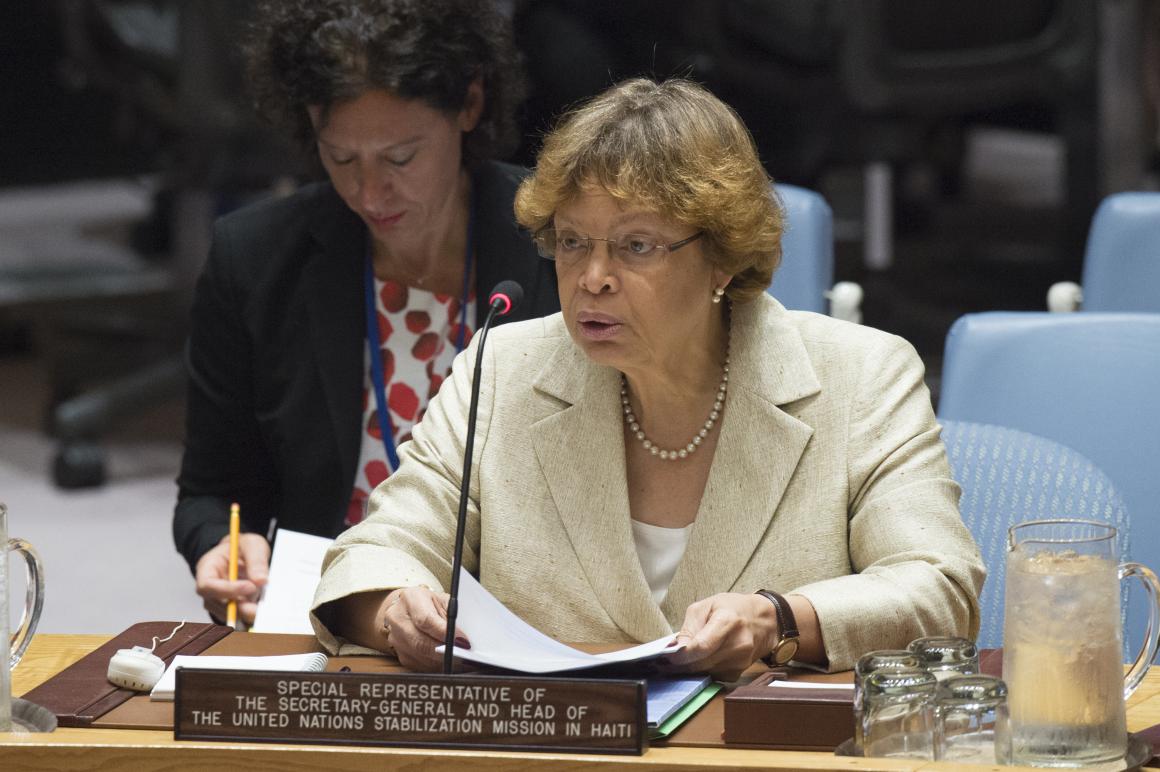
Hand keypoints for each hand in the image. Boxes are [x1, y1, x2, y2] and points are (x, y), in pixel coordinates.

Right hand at [194, 533, 269, 624]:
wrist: (245, 554)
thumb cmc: (244, 547)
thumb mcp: (252, 544)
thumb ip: (256, 560)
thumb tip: (261, 581)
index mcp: (207, 568)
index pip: (207, 585)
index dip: (227, 590)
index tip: (250, 587)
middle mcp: (210, 589)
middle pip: (218, 604)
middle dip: (240, 608)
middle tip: (259, 609)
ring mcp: (219, 601)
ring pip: (230, 614)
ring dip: (247, 612)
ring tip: (264, 606)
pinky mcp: (232, 609)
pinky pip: (239, 618)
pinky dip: (251, 617)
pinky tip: (263, 613)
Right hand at [378, 587, 469, 671]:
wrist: (411, 609)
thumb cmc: (431, 604)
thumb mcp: (444, 601)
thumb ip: (453, 616)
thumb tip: (464, 638)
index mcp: (410, 599)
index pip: (425, 620)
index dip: (444, 633)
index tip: (461, 641)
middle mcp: (398, 618)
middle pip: (421, 642)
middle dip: (445, 651)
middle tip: (464, 654)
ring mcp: (396, 639)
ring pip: (422, 657)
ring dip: (443, 660)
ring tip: (460, 658)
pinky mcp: (401, 655)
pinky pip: (421, 666)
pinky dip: (437, 665)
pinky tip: (448, 660)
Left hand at [662, 592, 778, 680]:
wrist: (763, 621)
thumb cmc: (733, 608)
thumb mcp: (706, 606)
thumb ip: (689, 628)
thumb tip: (676, 649)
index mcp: (728, 621)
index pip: (702, 646)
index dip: (682, 654)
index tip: (667, 656)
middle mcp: (738, 644)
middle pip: (701, 662)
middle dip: (681, 663)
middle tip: (665, 661)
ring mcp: (741, 661)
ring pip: (705, 672)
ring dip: (691, 668)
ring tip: (682, 658)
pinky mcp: (739, 672)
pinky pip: (713, 676)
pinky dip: (703, 670)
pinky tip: (701, 660)